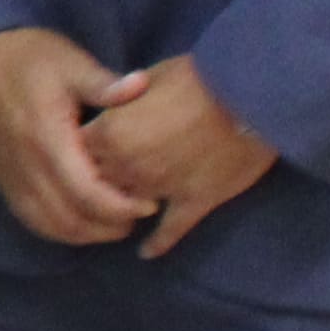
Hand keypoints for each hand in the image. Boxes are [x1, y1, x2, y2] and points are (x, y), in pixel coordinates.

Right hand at [0, 25, 147, 248]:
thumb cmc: (30, 58)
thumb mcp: (70, 62)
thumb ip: (104, 83)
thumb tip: (141, 85)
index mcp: (47, 138)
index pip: (87, 192)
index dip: (121, 206)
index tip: (151, 202)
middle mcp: (26, 165)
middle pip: (70, 218)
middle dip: (109, 226)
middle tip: (140, 213)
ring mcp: (11, 176)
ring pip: (49, 225)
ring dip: (86, 233)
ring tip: (115, 222)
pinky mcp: (3, 179)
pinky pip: (31, 219)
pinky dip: (59, 230)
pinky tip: (82, 222)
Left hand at [81, 56, 278, 256]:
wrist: (251, 97)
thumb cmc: (198, 77)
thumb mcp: (149, 79)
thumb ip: (124, 100)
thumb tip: (115, 105)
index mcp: (111, 133)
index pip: (79, 151)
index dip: (82, 150)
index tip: (88, 150)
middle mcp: (129, 167)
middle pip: (99, 183)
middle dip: (100, 181)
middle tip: (103, 183)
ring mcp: (161, 188)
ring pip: (129, 208)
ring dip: (125, 209)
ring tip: (122, 214)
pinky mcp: (194, 202)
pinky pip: (170, 230)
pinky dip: (158, 243)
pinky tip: (148, 253)